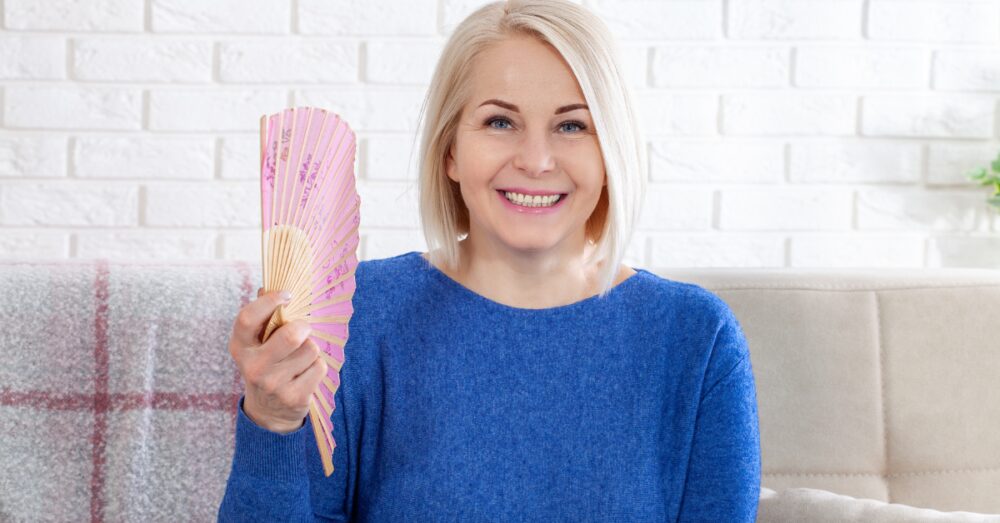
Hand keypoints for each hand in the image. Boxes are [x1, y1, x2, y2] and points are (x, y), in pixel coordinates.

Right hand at [228, 287, 327, 433]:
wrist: (268, 411)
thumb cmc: (267, 364)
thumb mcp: (257, 343)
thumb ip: (262, 316)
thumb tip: (268, 286)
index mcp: (240, 346)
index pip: (248, 318)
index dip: (269, 301)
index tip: (287, 295)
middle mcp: (252, 366)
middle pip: (291, 334)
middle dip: (303, 327)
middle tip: (303, 329)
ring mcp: (272, 384)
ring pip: (310, 349)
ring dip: (311, 349)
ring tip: (301, 358)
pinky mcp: (293, 397)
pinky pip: (319, 367)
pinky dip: (318, 366)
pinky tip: (306, 373)